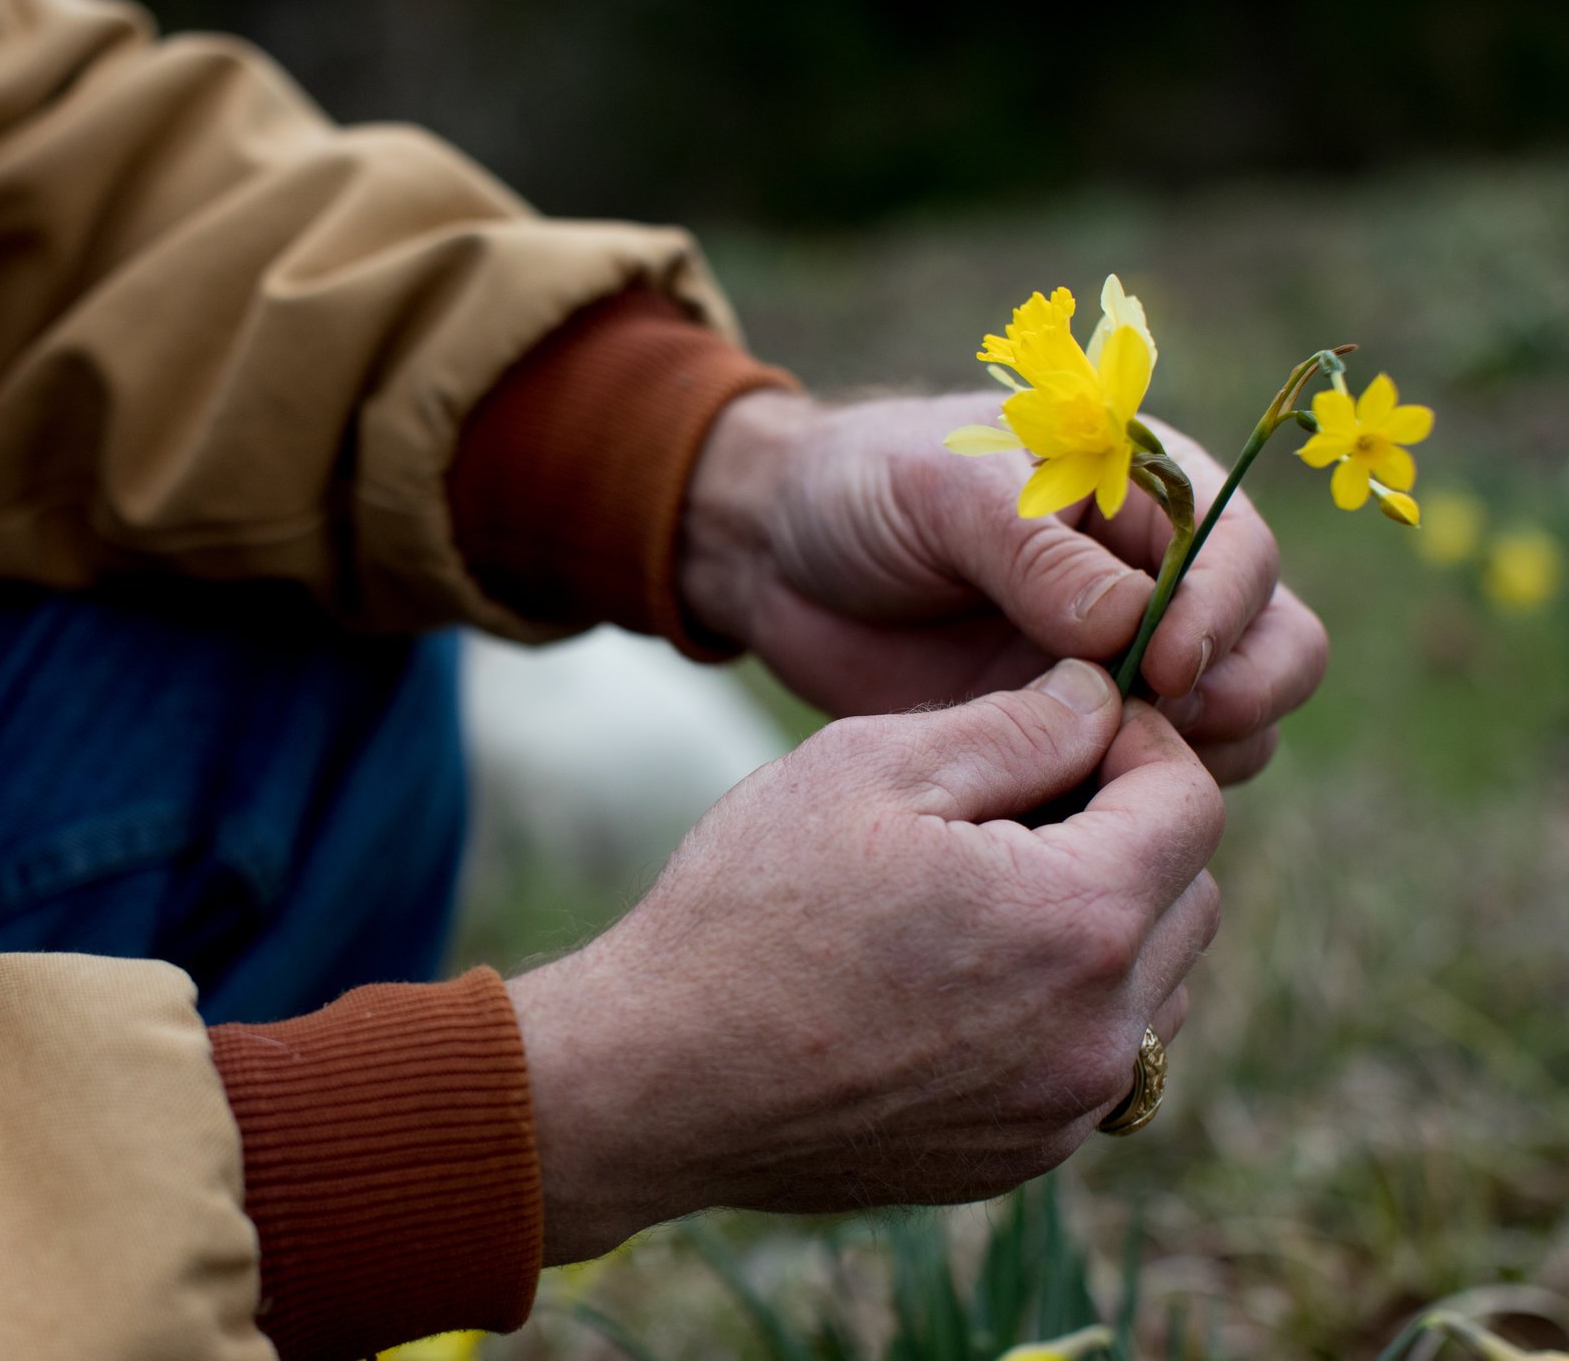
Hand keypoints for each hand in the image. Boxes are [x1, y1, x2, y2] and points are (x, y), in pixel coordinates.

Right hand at [507, 661, 1221, 1263]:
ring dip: (1110, 924)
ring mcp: (1062, 1108)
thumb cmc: (750, 907)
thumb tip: (1102, 696)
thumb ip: (1016, 724)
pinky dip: (1065, 1006)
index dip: (1138, 737)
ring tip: (988, 892)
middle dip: (1131, 830)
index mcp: (1075, 917)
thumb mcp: (868, 767)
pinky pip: (1096, 1062)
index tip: (1066, 722)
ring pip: (1158, 986)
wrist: (661, 1078)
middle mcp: (1098, 1029)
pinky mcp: (1019, 1157)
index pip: (1191, 798)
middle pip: (1191, 894)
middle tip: (1019, 805)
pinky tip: (961, 976)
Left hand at [678, 389, 1327, 783]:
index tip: (1164, 664)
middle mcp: (1159, 579)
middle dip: (1238, 689)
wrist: (779, 558)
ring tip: (1097, 763)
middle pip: (1275, 646)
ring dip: (1195, 754)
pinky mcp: (1078, 735)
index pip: (1241, 553)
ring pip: (1235, 725)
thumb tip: (1128, 622)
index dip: (1222, 612)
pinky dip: (1131, 800)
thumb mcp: (938, 489)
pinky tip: (1061, 803)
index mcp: (1145, 490)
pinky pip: (1148, 782)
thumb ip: (1030, 547)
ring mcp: (1125, 665)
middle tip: (1158, 725)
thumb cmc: (863, 487)